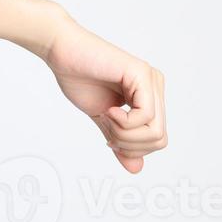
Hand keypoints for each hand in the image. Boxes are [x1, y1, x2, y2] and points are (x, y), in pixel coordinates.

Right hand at [41, 14, 167, 173]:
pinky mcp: (142, 75)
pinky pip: (146, 116)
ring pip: (156, 132)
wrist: (62, 52)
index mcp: (149, 96)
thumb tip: (136, 169)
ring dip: (126, 135)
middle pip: (160, 139)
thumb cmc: (78, 78)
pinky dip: (124, 122)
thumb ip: (120, 142)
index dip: (133, 148)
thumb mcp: (103, 120)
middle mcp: (155, 86)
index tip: (109, 137)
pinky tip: (109, 109)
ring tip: (107, 117)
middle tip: (108, 132)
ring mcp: (151, 80)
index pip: (157, 140)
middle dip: (130, 145)